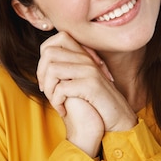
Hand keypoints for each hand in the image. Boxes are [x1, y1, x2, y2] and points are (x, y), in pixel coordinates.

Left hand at [37, 32, 137, 153]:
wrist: (118, 121)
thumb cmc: (95, 105)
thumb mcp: (79, 84)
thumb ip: (66, 71)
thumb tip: (41, 66)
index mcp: (84, 56)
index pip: (57, 39)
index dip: (44, 57)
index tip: (46, 79)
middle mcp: (87, 59)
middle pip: (49, 52)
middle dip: (41, 74)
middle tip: (46, 92)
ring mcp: (90, 70)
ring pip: (52, 69)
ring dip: (48, 89)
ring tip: (55, 101)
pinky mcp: (92, 85)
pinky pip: (61, 87)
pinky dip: (56, 102)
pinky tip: (62, 111)